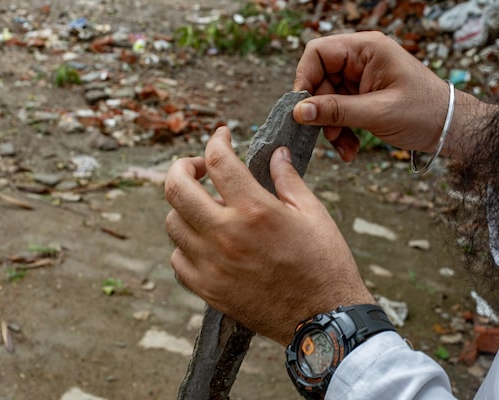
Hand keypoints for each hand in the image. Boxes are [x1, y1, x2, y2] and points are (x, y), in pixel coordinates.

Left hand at [165, 127, 374, 344]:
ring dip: (185, 208)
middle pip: (176, 188)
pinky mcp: (208, 290)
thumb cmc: (325, 265)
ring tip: (207, 208)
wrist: (323, 320)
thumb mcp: (313, 214)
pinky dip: (186, 244)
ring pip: (173, 223)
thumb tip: (276, 153)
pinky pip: (178, 259)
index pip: (218, 160)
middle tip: (197, 167)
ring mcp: (212, 265)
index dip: (216, 139)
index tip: (222, 135)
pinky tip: (205, 241)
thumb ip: (288, 179)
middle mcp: (226, 235)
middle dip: (182, 167)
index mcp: (255, 210)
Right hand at [293, 31, 485, 160]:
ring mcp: (360, 79)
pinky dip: (341, 132)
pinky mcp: (362, 98)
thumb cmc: (424, 112)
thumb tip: (299, 111)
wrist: (449, 128)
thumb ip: (336, 111)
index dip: (305, 79)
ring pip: (326, 101)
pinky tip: (350, 149)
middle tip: (330, 135)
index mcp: (366, 49)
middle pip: (319, 80)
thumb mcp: (377, 112)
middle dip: (321, 112)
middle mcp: (360, 60)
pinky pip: (339, 113)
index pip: (318, 53)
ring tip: (345, 147)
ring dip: (332, 128)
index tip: (302, 108)